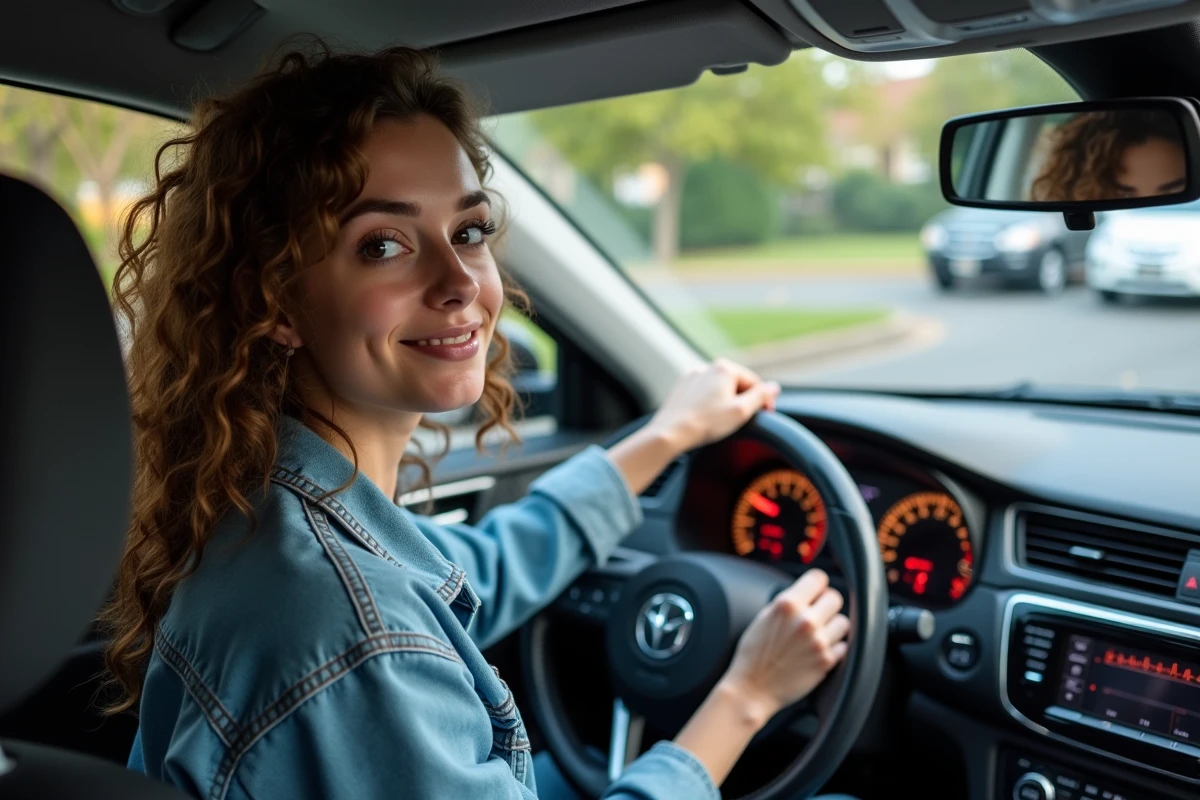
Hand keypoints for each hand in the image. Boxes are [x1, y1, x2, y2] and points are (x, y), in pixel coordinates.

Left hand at [647, 359, 780, 455]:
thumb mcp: (741, 411)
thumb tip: (774, 387)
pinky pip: (703, 393)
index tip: (766, 414)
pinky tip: (708, 417)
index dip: (763, 399)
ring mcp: (693, 376)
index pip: (754, 382)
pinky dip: (710, 403)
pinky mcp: (682, 387)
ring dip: (726, 401)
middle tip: (744, 420)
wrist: (671, 432)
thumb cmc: (706, 423)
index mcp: (725, 368)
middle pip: (736, 384)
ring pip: (719, 388)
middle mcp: (708, 367)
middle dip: (743, 400)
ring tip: (723, 421)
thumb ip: (761, 397)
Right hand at [719, 569, 849, 724]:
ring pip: (843, 621)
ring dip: (832, 626)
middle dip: (825, 604)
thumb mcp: (763, 617)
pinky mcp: (826, 661)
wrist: (753, 689)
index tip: (815, 592)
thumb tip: (807, 593)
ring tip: (818, 634)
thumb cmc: (753, 655)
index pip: (819, 577)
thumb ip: (788, 602)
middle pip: (835, 597)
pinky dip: (834, 647)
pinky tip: (818, 650)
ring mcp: (818, 641)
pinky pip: (843, 645)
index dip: (816, 585)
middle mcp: (806, 620)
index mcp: (787, 604)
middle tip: (816, 614)